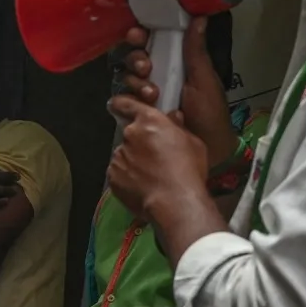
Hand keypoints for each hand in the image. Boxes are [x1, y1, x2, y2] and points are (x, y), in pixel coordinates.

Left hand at [106, 95, 210, 220]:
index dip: (122, 105)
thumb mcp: (193, 142)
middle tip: (155, 157)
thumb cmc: (188, 170)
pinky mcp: (112, 177)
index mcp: (149, 120)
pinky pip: (119, 173)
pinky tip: (142, 186)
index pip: (126, 104)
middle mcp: (129, 134)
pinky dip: (127, 177)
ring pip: (124, 154)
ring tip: (151, 176)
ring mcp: (118, 156)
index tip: (120, 108)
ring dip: (133, 161)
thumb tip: (172, 117)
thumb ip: (178, 127)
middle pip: (130, 134)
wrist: (174, 202)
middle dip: (139, 142)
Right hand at [114, 18, 237, 162]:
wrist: (209, 150)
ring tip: (153, 94)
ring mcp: (145, 96)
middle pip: (133, 58)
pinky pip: (121, 102)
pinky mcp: (136, 115)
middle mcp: (157, 76)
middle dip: (136, 59)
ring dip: (136, 82)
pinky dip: (129, 101)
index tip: (140, 34)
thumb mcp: (204, 79)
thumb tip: (199, 17)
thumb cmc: (210, 113)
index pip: (151, 41)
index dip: (141, 35)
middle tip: (147, 68)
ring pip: (126, 78)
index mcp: (174, 62)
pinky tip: (145, 106)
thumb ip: (196, 51)